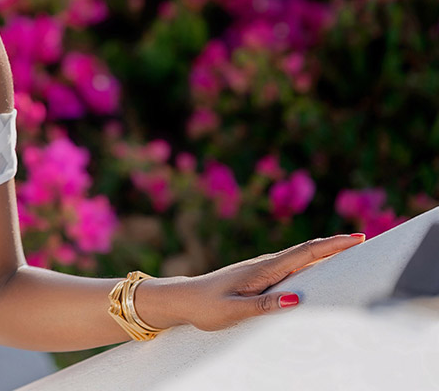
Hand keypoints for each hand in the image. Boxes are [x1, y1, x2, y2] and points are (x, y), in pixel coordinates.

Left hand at [171, 233, 365, 331]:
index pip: (304, 253)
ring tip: (351, 253)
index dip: (332, 245)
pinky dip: (311, 263)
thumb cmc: (207, 306)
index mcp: (264, 269)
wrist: (184, 299)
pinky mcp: (259, 277)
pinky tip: (319, 268)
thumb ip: (264, 306)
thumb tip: (296, 298)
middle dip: (335, 245)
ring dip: (325, 254)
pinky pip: (291, 267)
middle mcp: (265, 264)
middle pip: (307, 252)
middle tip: (364, 241)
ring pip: (300, 259)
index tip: (356, 238)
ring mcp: (263, 269)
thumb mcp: (234, 310)